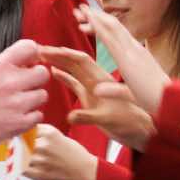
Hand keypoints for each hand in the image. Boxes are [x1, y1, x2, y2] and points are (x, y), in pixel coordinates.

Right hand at [0, 39, 50, 153]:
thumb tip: (29, 60)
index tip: (29, 62)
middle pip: (43, 73)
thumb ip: (5, 64)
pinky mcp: (18, 123)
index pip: (29, 47)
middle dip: (35, 78)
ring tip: (18, 103)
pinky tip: (16, 116)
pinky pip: (38, 116)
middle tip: (25, 85)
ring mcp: (15, 104)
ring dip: (32, 99)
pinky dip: (29, 117)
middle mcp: (9, 83)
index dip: (33, 54)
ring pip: (42, 95)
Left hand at [20, 124, 98, 179]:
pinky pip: (23, 169)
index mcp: (50, 133)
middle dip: (22, 146)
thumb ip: (42, 134)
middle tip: (24, 151)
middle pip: (22, 142)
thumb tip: (24, 133)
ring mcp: (41, 160)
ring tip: (31, 161)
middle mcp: (44, 144)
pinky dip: (25, 169)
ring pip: (21, 156)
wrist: (86, 172)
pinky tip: (32, 169)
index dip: (25, 135)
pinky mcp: (40, 174)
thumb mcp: (59, 136)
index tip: (24, 139)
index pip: (27, 130)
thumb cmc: (74, 154)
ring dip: (23, 158)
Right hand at [40, 44, 157, 151]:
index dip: (65, 52)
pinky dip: (64, 76)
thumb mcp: (107, 120)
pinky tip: (54, 73)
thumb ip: (88, 117)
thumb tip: (70, 117)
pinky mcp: (92, 97)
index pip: (81, 60)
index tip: (49, 49)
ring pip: (74, 70)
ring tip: (42, 57)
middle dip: (57, 53)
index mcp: (102, 80)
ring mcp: (94, 88)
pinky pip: (76, 82)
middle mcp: (97, 80)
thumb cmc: (129, 123)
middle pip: (74, 61)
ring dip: (59, 62)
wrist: (140, 131)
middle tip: (38, 50)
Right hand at [74, 4, 169, 111]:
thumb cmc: (153, 100)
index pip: (108, 36)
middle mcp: (134, 51)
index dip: (94, 22)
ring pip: (118, 29)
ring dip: (104, 20)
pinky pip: (123, 36)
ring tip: (90, 15)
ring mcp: (139, 50)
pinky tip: (106, 29)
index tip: (82, 11)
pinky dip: (112, 30)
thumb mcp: (132, 97)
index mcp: (128, 60)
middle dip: (96, 16)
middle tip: (81, 8)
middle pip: (113, 26)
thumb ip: (113, 91)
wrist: (173, 98)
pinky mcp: (142, 53)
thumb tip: (95, 90)